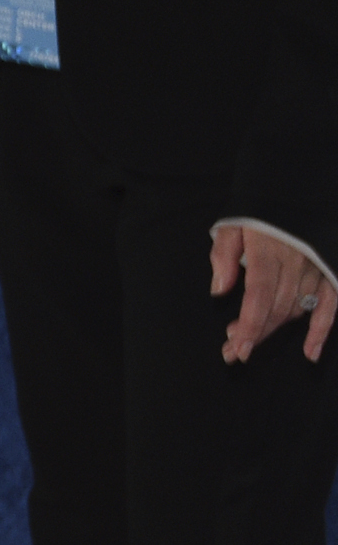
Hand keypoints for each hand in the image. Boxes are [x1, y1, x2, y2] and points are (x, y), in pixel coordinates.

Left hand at [212, 224, 335, 363]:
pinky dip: (321, 331)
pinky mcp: (331, 273)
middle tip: (232, 350)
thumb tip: (219, 291)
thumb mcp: (232, 224)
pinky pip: (330, 306)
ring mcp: (316, 270)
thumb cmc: (260, 211)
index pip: (259, 297)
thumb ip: (224, 256)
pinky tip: (309, 352)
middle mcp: (296, 264)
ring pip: (297, 310)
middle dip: (254, 332)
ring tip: (249, 341)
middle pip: (276, 308)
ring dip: (274, 329)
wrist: (296, 192)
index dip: (249, 325)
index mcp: (268, 251)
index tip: (237, 347)